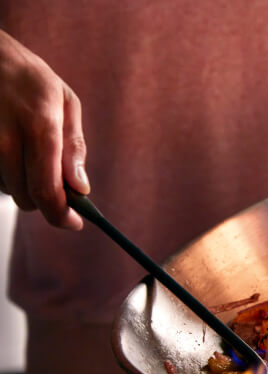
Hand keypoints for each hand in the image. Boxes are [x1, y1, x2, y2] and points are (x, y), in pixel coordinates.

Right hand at [0, 29, 87, 229]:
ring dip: (24, 185)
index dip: (61, 216)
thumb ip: (74, 148)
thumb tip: (81, 189)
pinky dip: (5, 174)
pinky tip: (10, 151)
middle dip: (47, 199)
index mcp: (40, 126)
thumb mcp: (65, 102)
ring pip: (8, 190)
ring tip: (27, 153)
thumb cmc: (28, 77)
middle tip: (57, 183)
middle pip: (27, 197)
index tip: (73, 222)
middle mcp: (6, 138)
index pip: (48, 191)